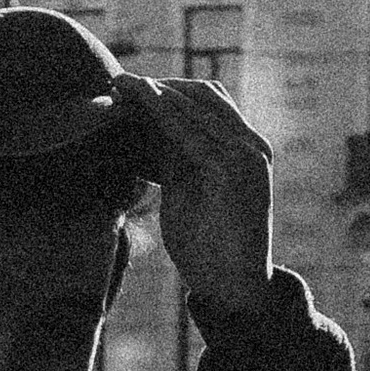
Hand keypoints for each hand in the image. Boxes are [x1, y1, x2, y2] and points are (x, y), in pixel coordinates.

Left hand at [121, 75, 272, 317]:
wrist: (234, 290)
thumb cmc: (208, 248)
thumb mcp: (186, 191)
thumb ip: (174, 157)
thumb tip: (145, 126)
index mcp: (244, 149)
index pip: (206, 102)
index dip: (166, 89)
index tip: (128, 85)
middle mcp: (252, 146)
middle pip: (203, 94)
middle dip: (159, 85)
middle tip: (118, 80)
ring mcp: (247, 155)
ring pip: (197, 105)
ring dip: (155, 93)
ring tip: (121, 85)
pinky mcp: (234, 170)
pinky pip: (190, 131)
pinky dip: (161, 113)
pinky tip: (137, 105)